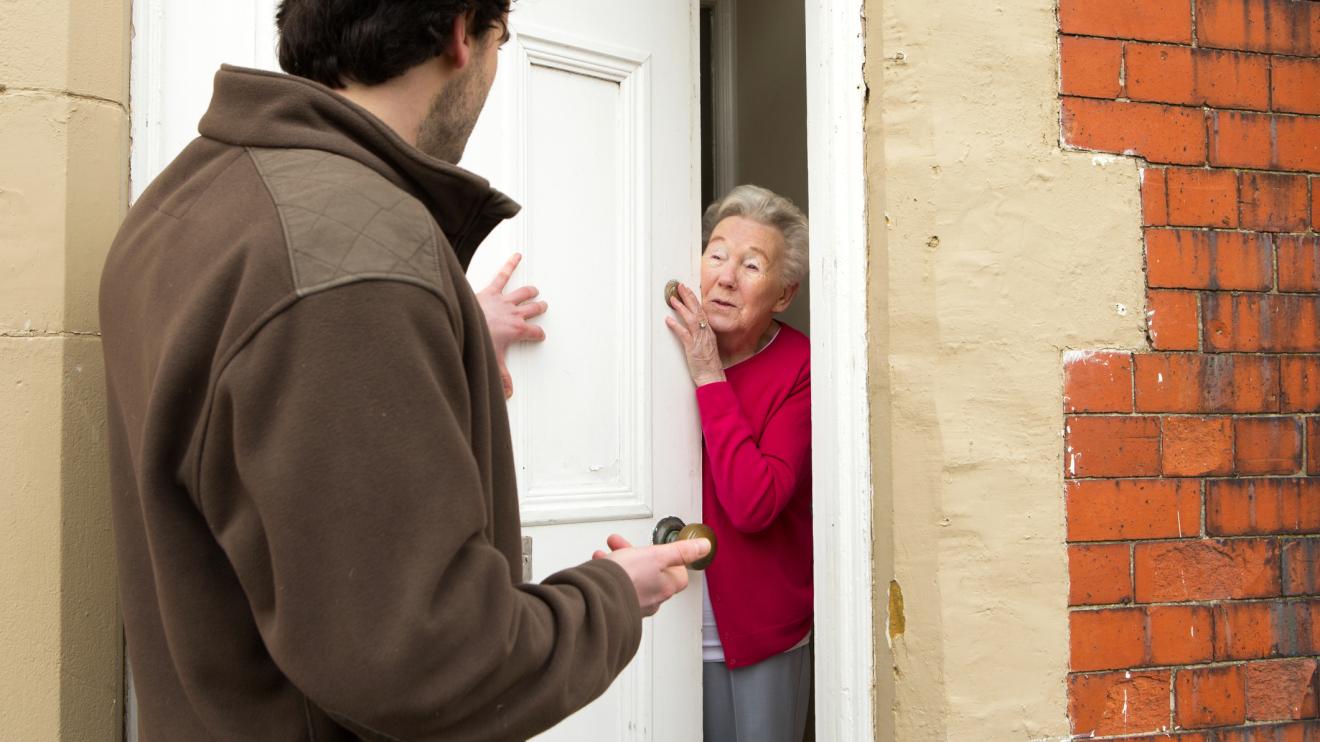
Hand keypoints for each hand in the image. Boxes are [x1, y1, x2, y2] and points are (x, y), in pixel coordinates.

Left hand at [476, 253, 547, 397]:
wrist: (463, 321)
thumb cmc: (477, 339)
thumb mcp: (492, 362)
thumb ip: (501, 378)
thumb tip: (508, 394)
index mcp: (517, 330)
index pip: (536, 333)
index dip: (539, 335)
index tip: (540, 336)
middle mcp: (514, 314)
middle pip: (533, 309)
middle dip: (539, 308)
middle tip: (542, 306)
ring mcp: (504, 301)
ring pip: (523, 293)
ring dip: (530, 291)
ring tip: (534, 290)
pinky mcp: (491, 290)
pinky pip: (503, 275)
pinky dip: (510, 264)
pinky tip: (516, 256)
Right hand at [592, 534, 709, 616]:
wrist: (595, 597)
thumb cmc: (626, 578)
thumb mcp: (656, 555)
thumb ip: (681, 551)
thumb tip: (704, 547)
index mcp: (666, 587)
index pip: (679, 574)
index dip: (671, 559)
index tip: (661, 550)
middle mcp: (653, 598)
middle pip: (652, 573)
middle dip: (637, 555)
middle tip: (624, 546)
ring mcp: (634, 603)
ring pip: (632, 578)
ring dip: (620, 563)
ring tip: (607, 555)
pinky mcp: (617, 605)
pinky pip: (616, 587)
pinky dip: (609, 575)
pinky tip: (599, 568)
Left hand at [664, 282, 724, 386]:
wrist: (713, 376)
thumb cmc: (709, 364)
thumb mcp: (706, 346)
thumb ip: (700, 335)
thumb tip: (692, 328)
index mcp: (709, 331)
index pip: (701, 311)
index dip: (693, 299)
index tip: (687, 289)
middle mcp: (706, 333)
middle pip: (697, 310)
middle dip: (688, 297)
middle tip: (680, 286)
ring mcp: (700, 340)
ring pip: (691, 319)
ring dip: (681, 308)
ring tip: (672, 299)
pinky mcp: (694, 348)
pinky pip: (684, 334)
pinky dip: (676, 326)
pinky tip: (668, 320)